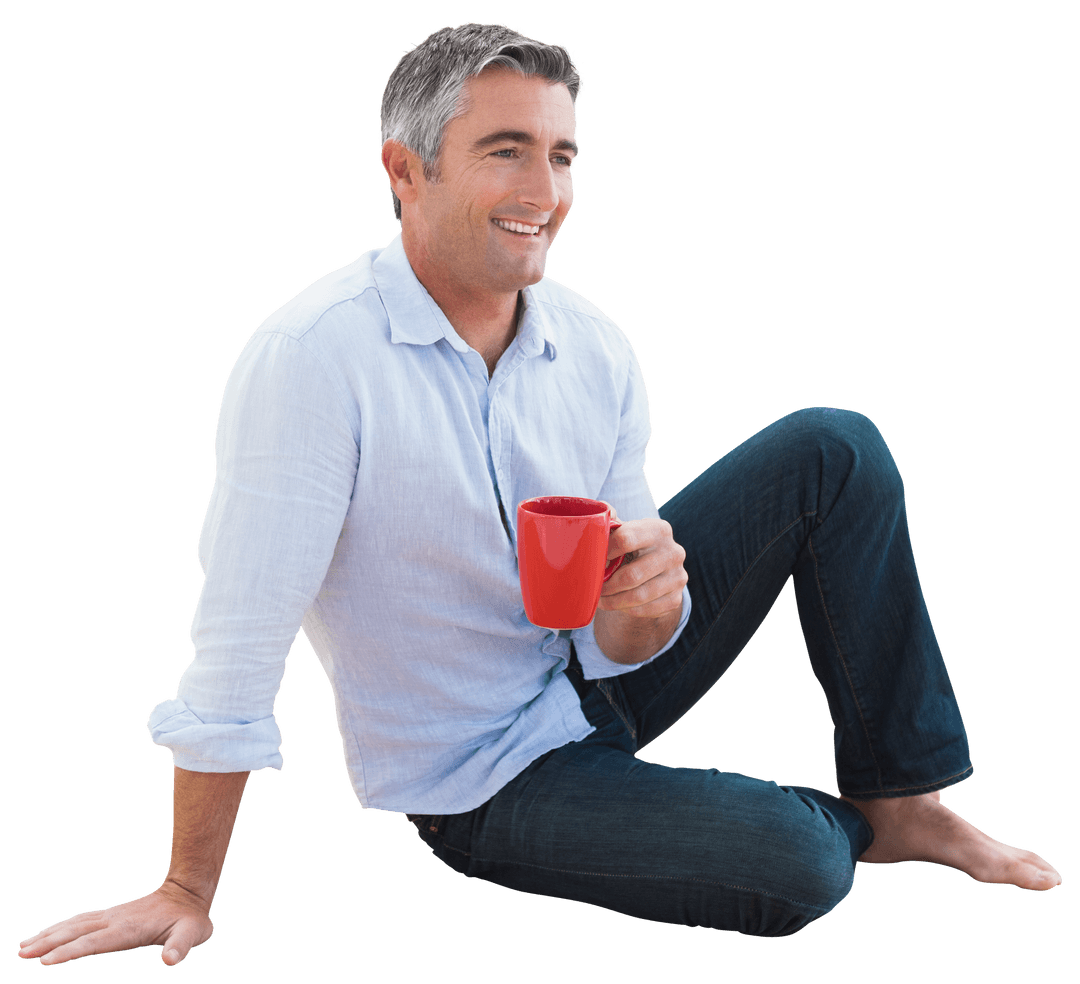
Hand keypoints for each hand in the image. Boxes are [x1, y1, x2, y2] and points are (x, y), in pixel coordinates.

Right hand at [17, 882, 213, 966]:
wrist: (188, 892)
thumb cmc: (191, 919)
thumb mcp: (192, 934)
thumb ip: (181, 946)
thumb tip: (170, 960)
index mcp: (129, 929)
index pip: (95, 942)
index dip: (71, 951)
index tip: (46, 959)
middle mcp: (115, 920)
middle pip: (77, 932)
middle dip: (48, 943)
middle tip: (22, 953)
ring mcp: (112, 916)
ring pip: (75, 924)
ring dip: (49, 934)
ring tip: (23, 946)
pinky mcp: (111, 915)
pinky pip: (81, 920)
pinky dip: (61, 926)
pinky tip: (47, 932)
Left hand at [597, 505, 686, 619]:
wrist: (655, 570)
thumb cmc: (631, 546)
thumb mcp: (623, 530)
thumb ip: (609, 520)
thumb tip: (598, 519)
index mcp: (659, 529)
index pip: (625, 539)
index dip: (603, 552)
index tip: (592, 560)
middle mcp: (674, 552)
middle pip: (632, 575)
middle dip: (607, 585)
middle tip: (593, 587)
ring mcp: (678, 577)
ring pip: (638, 596)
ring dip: (614, 601)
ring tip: (600, 599)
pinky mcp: (677, 598)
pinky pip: (646, 610)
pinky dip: (627, 609)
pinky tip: (617, 604)